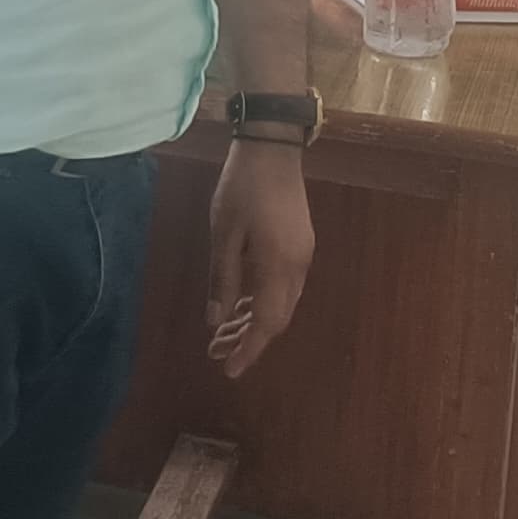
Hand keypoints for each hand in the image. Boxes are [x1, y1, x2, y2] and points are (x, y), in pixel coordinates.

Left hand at [207, 141, 315, 378]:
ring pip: (281, 303)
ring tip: (223, 333)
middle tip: (217, 352)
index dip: (249, 349)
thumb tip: (216, 322)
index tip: (229, 370)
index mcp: (279, 267)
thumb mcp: (224, 235)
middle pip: (278, 318)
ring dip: (255, 321)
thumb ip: (222, 280)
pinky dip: (263, 301)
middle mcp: (298, 268)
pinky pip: (284, 286)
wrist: (273, 148)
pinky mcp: (299, 245)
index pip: (267, 323)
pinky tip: (242, 305)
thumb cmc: (242, 188)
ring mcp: (302, 256)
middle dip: (249, 340)